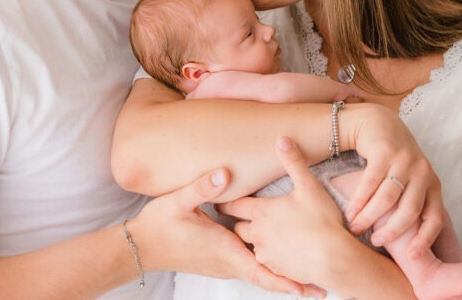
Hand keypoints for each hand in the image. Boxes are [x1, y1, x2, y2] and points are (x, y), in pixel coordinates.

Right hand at [128, 167, 317, 296]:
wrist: (139, 246)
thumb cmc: (158, 226)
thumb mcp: (179, 202)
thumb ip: (203, 187)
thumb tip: (226, 172)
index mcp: (223, 250)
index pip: (260, 272)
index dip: (284, 281)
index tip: (306, 288)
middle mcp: (227, 262)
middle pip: (266, 277)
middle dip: (293, 283)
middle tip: (322, 288)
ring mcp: (223, 264)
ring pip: (259, 273)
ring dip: (282, 277)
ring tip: (310, 279)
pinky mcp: (219, 261)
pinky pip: (249, 268)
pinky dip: (268, 269)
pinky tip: (280, 261)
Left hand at [219, 137, 354, 295]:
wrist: (333, 258)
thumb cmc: (321, 221)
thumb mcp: (308, 186)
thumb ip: (293, 162)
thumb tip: (281, 139)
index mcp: (262, 213)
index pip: (234, 206)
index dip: (226, 202)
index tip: (219, 200)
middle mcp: (258, 234)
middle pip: (238, 228)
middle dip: (238, 222)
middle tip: (238, 217)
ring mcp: (265, 254)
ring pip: (251, 246)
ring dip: (254, 240)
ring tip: (261, 235)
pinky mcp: (275, 270)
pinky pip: (265, 262)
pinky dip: (269, 256)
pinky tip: (279, 252)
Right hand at [342, 103, 443, 256]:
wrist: (379, 124)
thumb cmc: (394, 161)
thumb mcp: (411, 180)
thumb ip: (412, 203)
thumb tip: (409, 244)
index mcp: (433, 183)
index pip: (435, 218)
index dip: (424, 239)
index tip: (410, 256)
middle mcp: (423, 172)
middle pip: (409, 211)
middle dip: (392, 231)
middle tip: (376, 242)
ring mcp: (404, 160)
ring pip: (387, 199)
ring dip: (370, 217)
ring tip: (355, 228)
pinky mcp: (385, 152)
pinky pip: (370, 183)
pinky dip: (359, 201)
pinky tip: (350, 211)